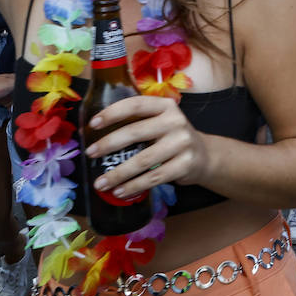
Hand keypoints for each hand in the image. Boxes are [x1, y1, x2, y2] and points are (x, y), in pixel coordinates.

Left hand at [84, 95, 208, 199]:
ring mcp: (182, 143)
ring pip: (143, 160)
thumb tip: (96, 134)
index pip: (136, 105)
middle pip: (136, 132)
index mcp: (166, 106)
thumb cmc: (171, 137)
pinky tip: (121, 191)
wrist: (204, 155)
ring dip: (118, 173)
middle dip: (108, 144)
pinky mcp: (185, 164)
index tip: (93, 124)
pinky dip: (134, 186)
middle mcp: (176, 121)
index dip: (112, 113)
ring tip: (100, 183)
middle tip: (90, 153)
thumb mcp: (160, 121)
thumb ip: (138, 121)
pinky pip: (154, 177)